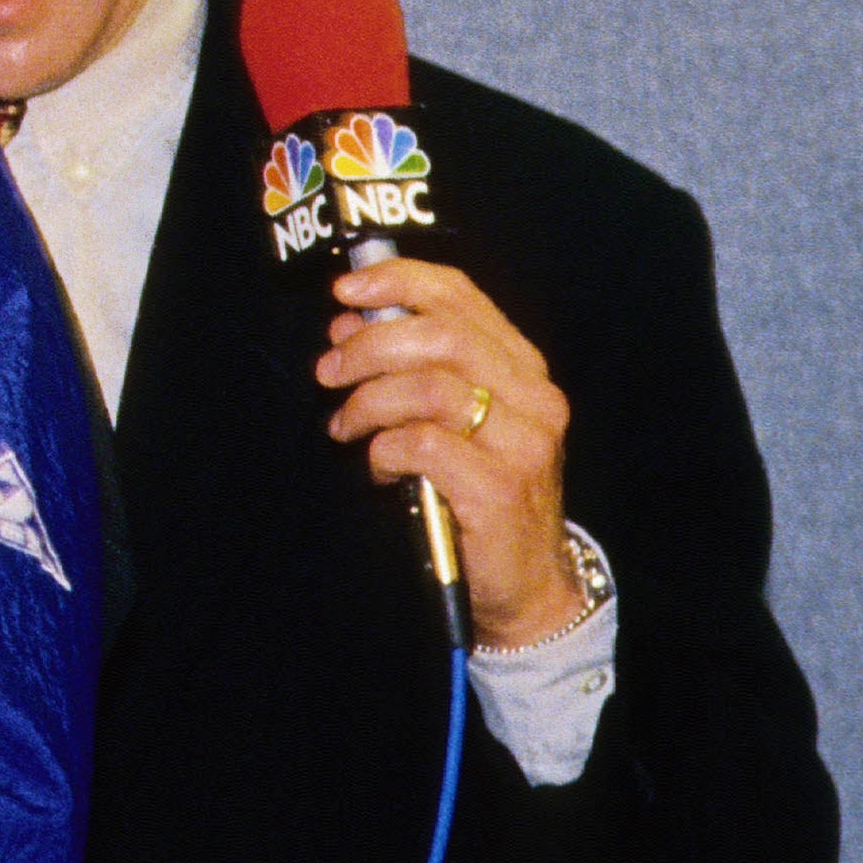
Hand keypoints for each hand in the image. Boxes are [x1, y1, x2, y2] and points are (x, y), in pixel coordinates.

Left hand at [316, 258, 585, 646]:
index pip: (460, 297)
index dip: (398, 282)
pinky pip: (423, 445)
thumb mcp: (452, 418)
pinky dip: (384, 450)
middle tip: (329, 371)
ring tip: (345, 426)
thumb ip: (412, 365)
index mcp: (521, 368)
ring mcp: (524, 443)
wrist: (524, 581)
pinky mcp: (500, 489)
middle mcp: (534, 398)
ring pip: (429, 388)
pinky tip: (380, 467)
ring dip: (368, 402)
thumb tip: (347, 322)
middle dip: (368, 345)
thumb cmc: (478, 491)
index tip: (346, 290)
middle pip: (441, 336)